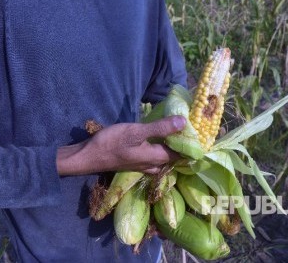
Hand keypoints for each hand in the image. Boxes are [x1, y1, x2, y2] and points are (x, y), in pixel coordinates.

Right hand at [56, 116, 185, 174]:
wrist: (89, 156)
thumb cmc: (112, 143)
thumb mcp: (137, 132)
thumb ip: (161, 128)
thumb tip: (184, 122)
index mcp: (157, 158)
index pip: (182, 153)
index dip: (191, 143)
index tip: (198, 130)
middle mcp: (153, 165)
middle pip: (174, 157)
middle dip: (182, 145)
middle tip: (189, 128)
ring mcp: (144, 166)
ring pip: (164, 158)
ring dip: (171, 147)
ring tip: (176, 132)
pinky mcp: (136, 162)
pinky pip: (154, 158)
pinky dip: (160, 149)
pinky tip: (157, 139)